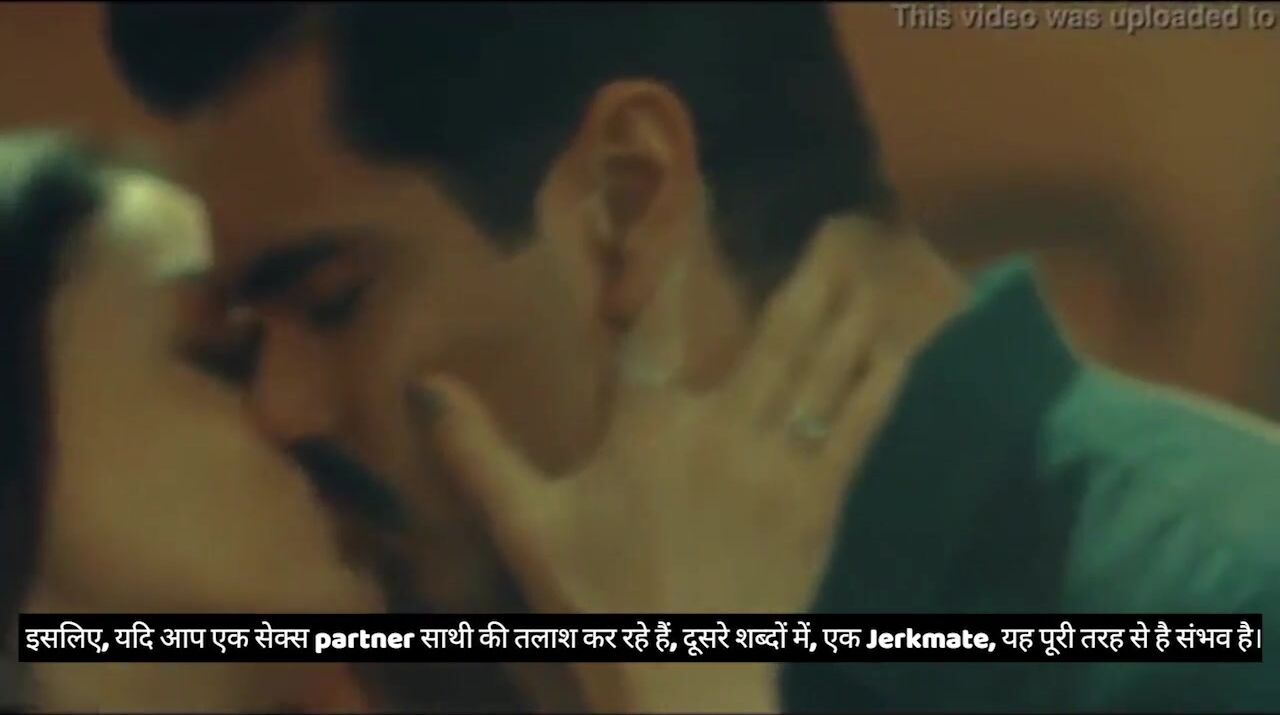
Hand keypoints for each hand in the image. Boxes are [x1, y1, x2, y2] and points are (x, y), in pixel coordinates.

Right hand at [411, 217, 958, 710]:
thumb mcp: (526, 527)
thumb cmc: (603, 602)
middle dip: (808, 279)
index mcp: (647, 427)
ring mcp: (778, 462)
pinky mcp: (819, 502)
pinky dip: (879, 381)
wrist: (687, 683)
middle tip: (837, 230)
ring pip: (822, 369)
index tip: (694, 203)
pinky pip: (857, 425)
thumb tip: (424, 385)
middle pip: (773, 334)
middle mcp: (721, 427)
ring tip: (872, 270)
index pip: (655, 323)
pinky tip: (899, 347)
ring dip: (850, 314)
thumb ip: (477, 451)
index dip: (673, 259)